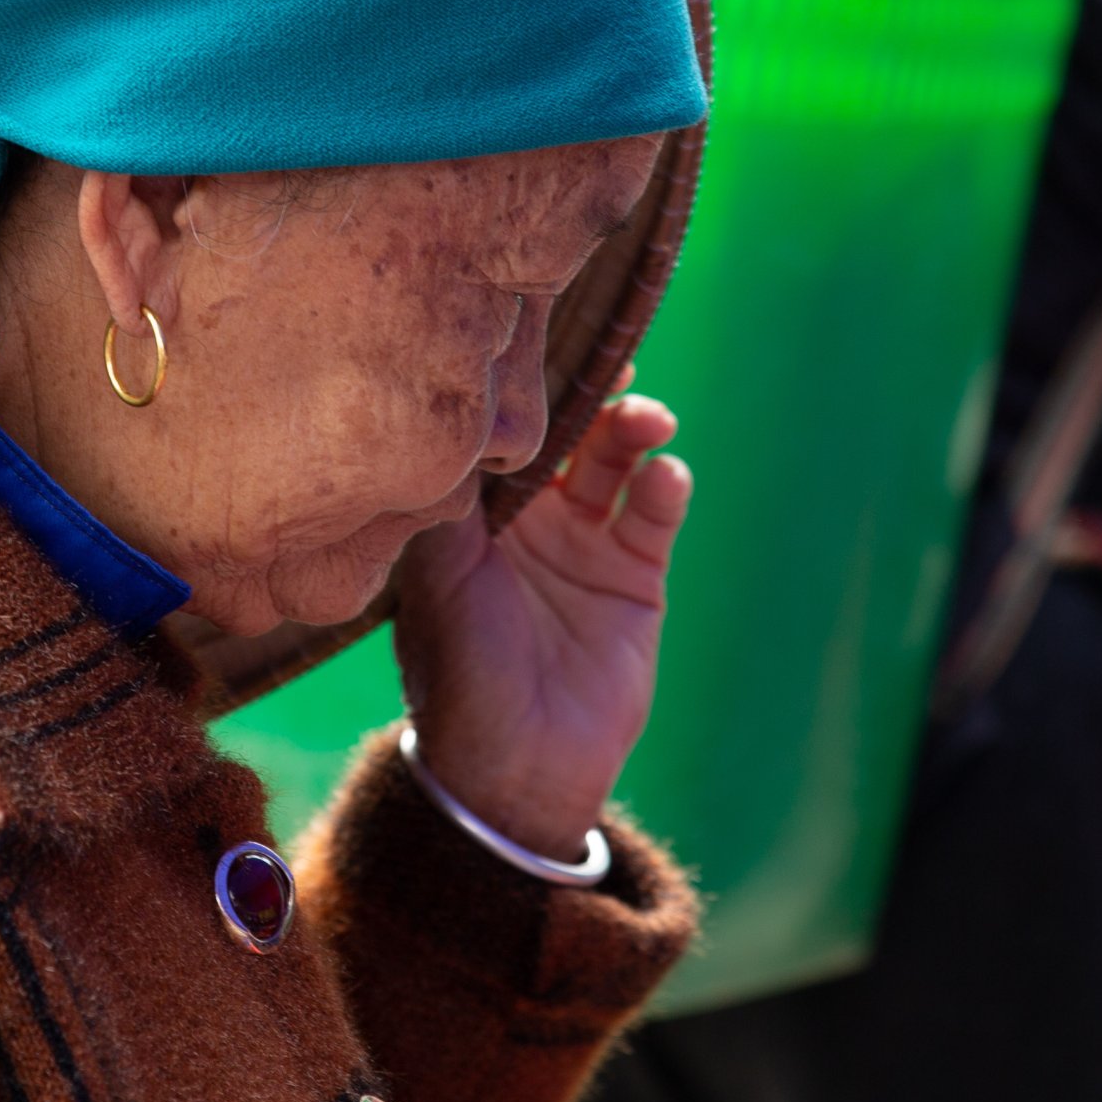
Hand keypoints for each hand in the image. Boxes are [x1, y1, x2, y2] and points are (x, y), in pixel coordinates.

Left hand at [392, 393, 690, 857]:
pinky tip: (662, 478)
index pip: (499, 429)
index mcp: (470, 512)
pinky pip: (654, 511)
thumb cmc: (459, 670)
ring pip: (615, 457)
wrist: (516, 765)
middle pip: (565, 427)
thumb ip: (447, 501)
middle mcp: (526, 516)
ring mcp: (583, 540)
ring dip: (631, 427)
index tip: (543, 336)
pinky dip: (663, 485)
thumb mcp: (438, 579)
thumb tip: (447, 419)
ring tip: (645, 419)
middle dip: (587, 388)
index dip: (523, 385)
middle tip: (611, 355)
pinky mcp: (634, 574)